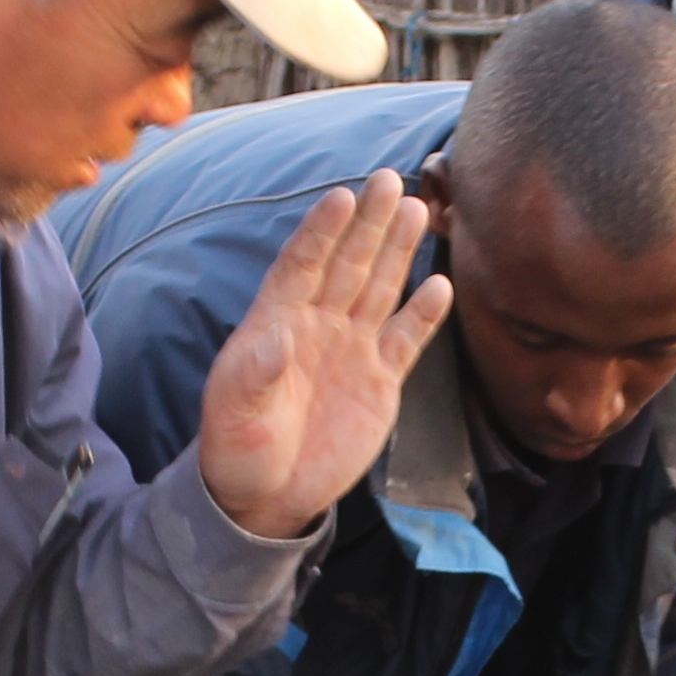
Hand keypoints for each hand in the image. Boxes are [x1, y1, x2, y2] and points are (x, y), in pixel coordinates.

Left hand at [193, 177, 451, 538]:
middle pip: (348, 263)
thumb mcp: (234, 413)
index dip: (321, 230)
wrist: (265, 496)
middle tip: (389, 179)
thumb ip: (255, 373)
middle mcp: (317, 325)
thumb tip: (277, 336)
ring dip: (398, 251)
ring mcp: (351, 349)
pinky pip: (406, 340)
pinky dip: (424, 315)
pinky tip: (441, 285)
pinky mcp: (379, 381)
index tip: (341, 196)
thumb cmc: (237, 448)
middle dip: (368, 222)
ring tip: (416, 210)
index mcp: (276, 322)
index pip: (302, 264)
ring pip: (380, 288)